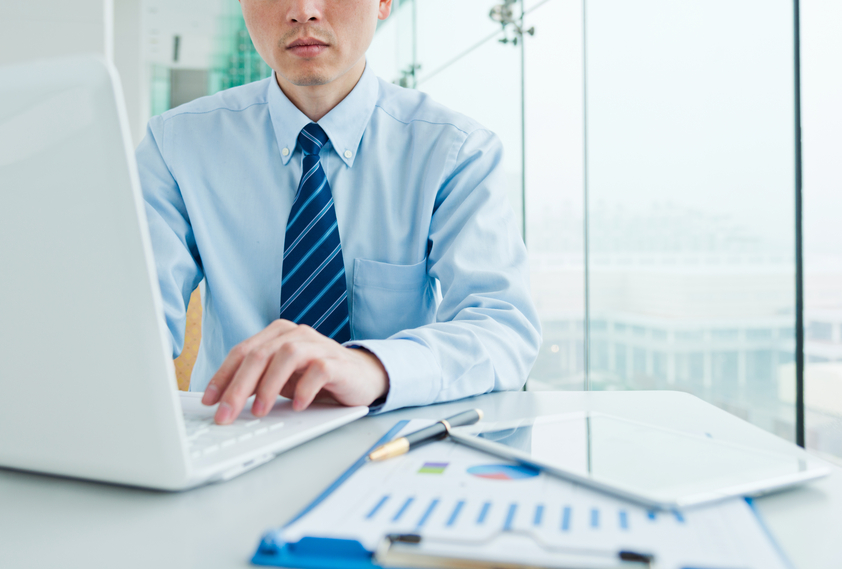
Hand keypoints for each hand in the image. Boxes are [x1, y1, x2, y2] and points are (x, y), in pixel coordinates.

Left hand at [200, 320, 388, 423]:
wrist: (362, 376)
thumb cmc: (316, 377)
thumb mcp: (282, 379)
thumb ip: (257, 381)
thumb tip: (225, 402)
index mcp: (277, 334)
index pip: (242, 351)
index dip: (223, 376)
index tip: (209, 401)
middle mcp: (296, 334)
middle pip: (260, 354)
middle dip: (238, 387)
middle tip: (227, 414)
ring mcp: (318, 345)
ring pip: (286, 356)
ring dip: (269, 386)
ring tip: (260, 412)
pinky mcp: (338, 361)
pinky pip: (318, 370)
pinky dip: (304, 389)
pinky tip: (297, 406)